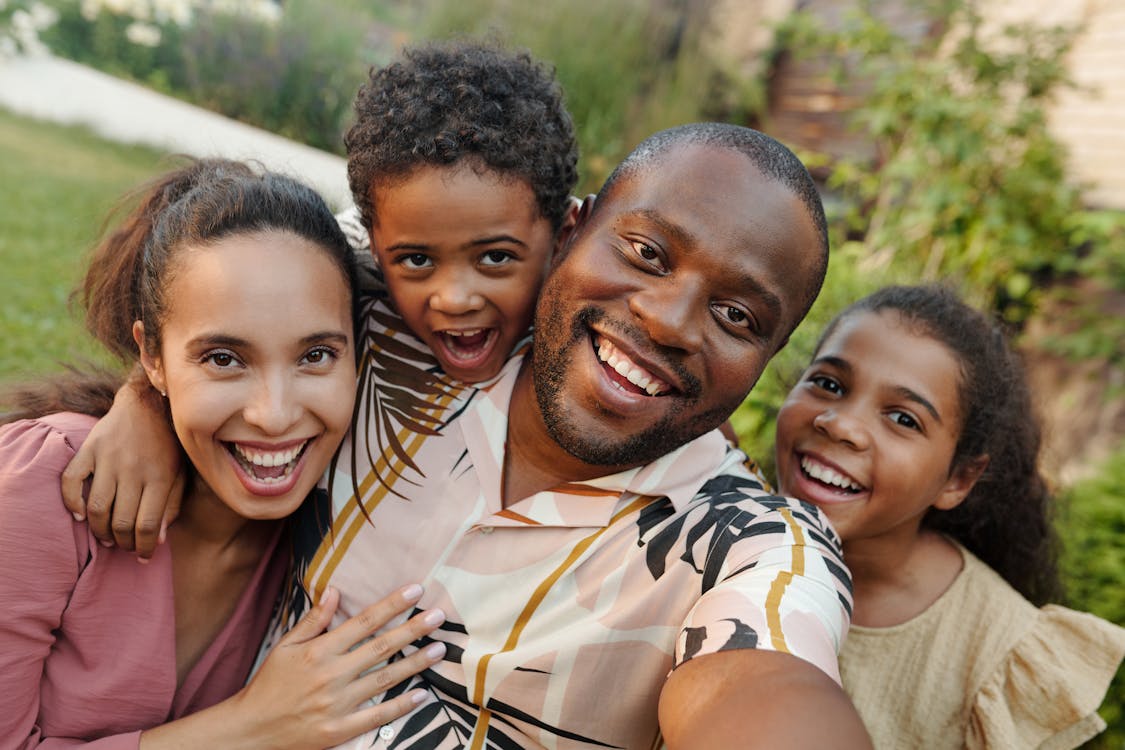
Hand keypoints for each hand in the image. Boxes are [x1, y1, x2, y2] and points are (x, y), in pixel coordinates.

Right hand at [61, 373, 183, 558]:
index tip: (143, 556)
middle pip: (121, 522)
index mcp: (160, 477)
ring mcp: (109, 458)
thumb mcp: (181, 472)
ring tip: (106, 537)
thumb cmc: (169, 443)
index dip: (144, 547)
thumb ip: (172, 505)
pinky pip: (71, 481)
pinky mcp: (89, 448)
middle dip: (123, 543)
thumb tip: (159, 538)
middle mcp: (134, 470)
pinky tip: (81, 515)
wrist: (149, 402)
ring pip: (97, 508)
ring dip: (99, 531)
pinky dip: (72, 502)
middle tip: (125, 546)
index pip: (148, 525)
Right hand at [229, 585, 445, 748]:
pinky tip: (423, 694)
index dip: (391, 605)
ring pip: (385, 679)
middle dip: (413, 629)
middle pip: (380, 647)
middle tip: (439, 616)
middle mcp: (331, 675)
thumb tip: (335, 592)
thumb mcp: (285, 646)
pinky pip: (377, 716)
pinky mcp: (340, 729)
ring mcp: (337, 704)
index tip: (416, 591)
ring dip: (415, 663)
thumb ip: (313, 620)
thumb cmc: (269, 684)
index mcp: (319, 651)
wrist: (250, 729)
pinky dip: (401, 706)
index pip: (363, 622)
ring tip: (439, 649)